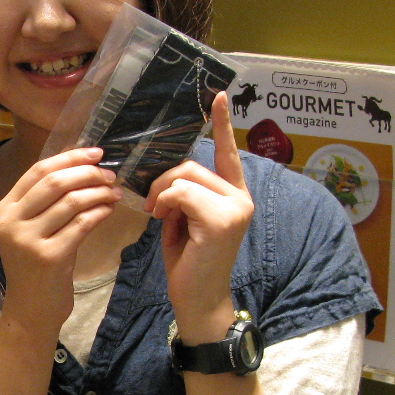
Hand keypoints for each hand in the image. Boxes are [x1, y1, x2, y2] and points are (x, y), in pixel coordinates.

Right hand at [0, 146, 118, 335]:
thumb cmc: (36, 267)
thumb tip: (84, 168)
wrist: (31, 310)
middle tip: (110, 175)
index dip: (70, 157)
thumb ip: (47, 202)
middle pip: (55, 182)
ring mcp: (29, 240)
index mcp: (5, 209)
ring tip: (114, 192)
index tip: (96, 153)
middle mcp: (12, 222)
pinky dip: (100, 212)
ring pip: (71, 201)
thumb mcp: (32, 231)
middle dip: (88, 173)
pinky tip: (110, 209)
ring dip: (99, 192)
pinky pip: (82, 224)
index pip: (38, 170)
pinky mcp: (49, 257)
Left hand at [143, 93, 251, 344]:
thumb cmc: (188, 262)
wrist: (197, 299)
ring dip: (160, 194)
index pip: (228, 152)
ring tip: (157, 217)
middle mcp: (241, 197)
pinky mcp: (222, 219)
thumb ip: (184, 194)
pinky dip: (164, 203)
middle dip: (162, 181)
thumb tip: (167, 174)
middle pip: (191, 164)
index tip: (219, 94)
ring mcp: (235, 207)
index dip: (223, 123)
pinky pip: (181, 193)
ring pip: (184, 176)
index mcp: (234, 194)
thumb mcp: (184, 219)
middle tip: (152, 208)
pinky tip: (162, 222)